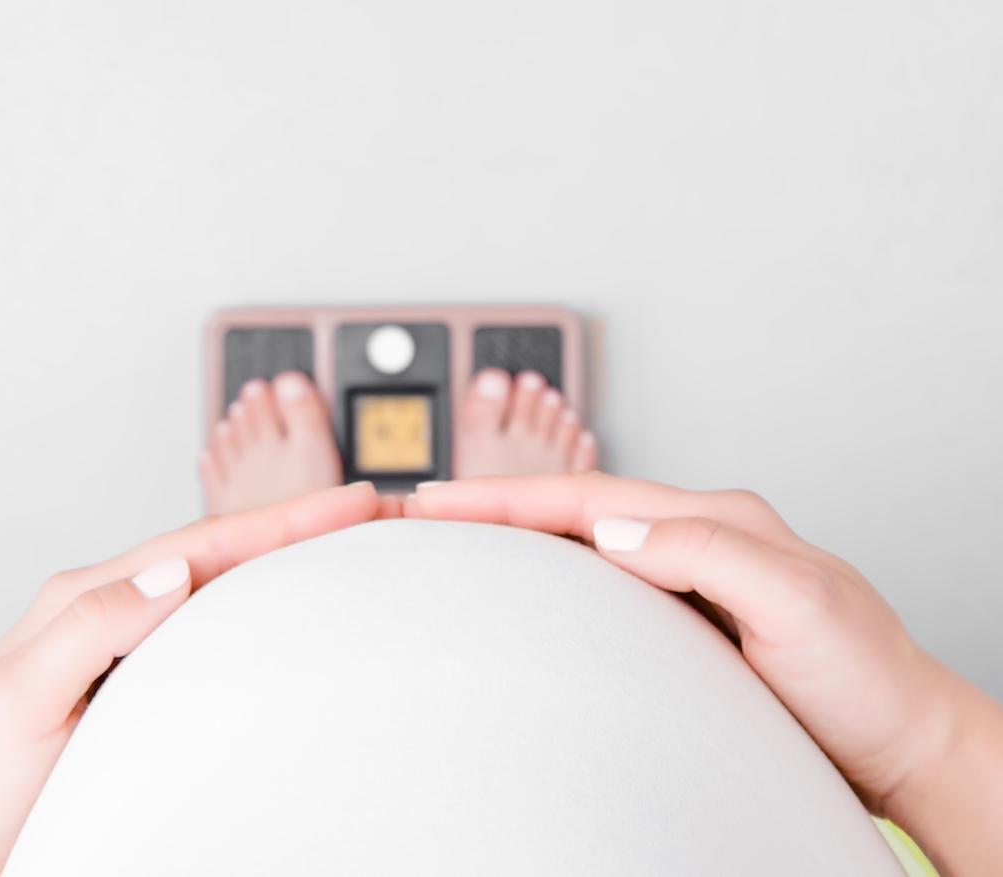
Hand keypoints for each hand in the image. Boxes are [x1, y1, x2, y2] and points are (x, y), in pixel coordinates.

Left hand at [0, 482, 380, 876]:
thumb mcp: (19, 698)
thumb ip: (90, 627)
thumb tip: (170, 571)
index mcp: (84, 600)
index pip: (200, 546)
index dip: (280, 521)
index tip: (346, 501)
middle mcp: (109, 613)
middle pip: (220, 554)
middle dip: (297, 527)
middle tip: (369, 514)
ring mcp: (125, 649)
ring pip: (220, 589)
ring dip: (282, 563)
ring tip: (342, 548)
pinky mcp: (136, 687)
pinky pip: (209, 634)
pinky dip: (256, 612)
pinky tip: (283, 614)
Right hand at [407, 472, 1002, 876]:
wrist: (903, 737)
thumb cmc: (863, 677)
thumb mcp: (798, 604)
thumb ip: (710, 554)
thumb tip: (615, 530)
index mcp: (716, 521)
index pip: (589, 501)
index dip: (509, 498)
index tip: (441, 500)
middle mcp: (698, 538)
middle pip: (575, 510)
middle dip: (496, 505)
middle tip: (426, 512)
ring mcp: (692, 576)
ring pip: (585, 541)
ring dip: (521, 535)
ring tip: (460, 538)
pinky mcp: (688, 616)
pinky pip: (604, 582)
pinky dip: (555, 573)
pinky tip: (532, 587)